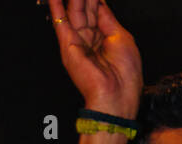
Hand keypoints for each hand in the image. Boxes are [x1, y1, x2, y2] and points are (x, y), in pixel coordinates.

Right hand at [48, 0, 141, 117]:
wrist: (116, 97)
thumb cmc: (125, 74)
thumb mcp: (121, 37)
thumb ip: (106, 17)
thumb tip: (99, 1)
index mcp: (105, 40)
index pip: (97, 10)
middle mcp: (90, 41)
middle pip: (84, 8)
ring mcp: (78, 43)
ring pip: (73, 11)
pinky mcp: (68, 48)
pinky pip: (60, 22)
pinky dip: (56, 7)